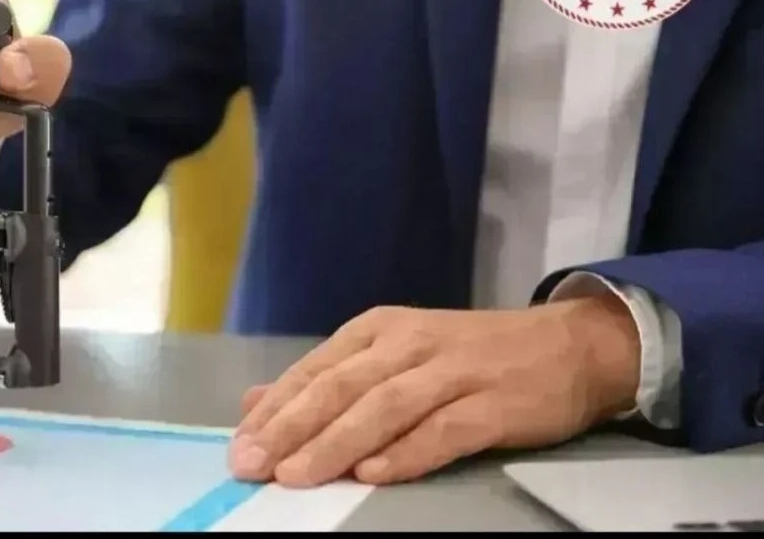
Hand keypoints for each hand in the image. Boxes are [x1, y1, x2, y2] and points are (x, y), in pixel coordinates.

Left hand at [229, 295, 639, 486]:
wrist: (567, 345)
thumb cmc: (468, 354)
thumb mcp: (392, 352)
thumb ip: (327, 377)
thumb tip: (255, 400)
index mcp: (379, 329)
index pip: (316, 370)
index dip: (275, 409)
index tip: (238, 445)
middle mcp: (409, 344)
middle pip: (342, 387)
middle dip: (291, 428)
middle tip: (253, 464)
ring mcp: (453, 372)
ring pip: (383, 408)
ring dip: (336, 443)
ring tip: (297, 476)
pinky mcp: (493, 404)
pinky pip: (442, 430)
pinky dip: (406, 452)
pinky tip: (373, 474)